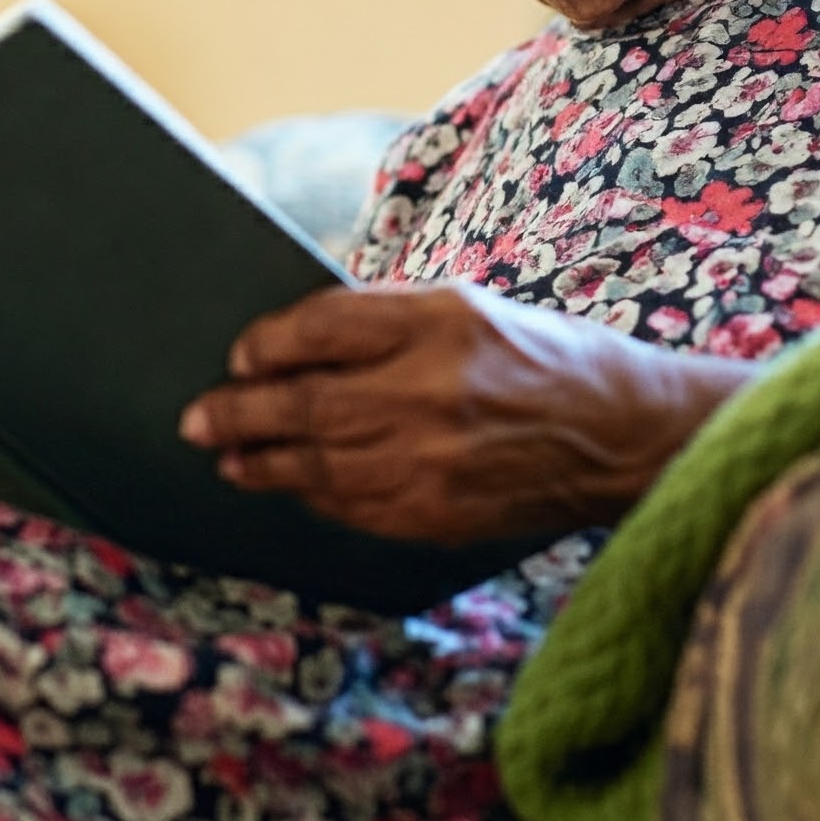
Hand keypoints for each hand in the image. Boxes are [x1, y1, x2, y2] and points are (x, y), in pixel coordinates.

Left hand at [177, 282, 753, 546]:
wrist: (623, 436)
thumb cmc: (544, 356)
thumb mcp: (468, 306)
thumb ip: (387, 320)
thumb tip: (298, 341)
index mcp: (440, 321)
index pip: (323, 327)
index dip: (268, 342)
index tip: (240, 353)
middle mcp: (430, 389)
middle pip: (305, 401)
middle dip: (239, 411)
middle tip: (196, 416)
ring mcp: (432, 459)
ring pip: (316, 463)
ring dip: (259, 459)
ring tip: (224, 453)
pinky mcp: (437, 514)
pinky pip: (350, 505)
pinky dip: (309, 494)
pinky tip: (284, 484)